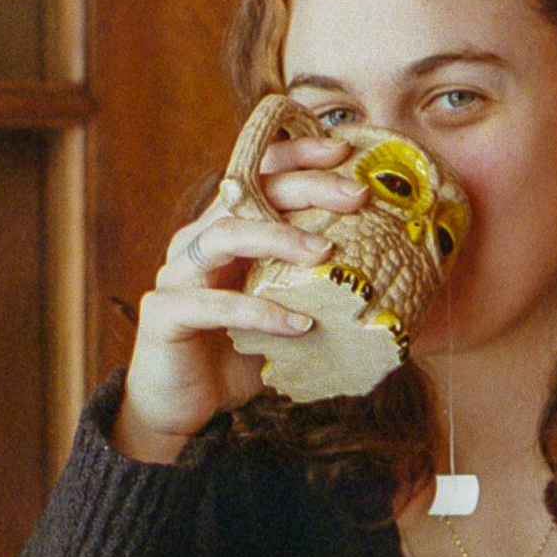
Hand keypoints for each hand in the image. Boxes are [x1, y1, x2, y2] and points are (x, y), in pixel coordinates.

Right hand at [113, 135, 368, 462]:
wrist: (183, 405)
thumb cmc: (239, 353)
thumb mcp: (286, 310)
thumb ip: (317, 286)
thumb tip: (390, 273)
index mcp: (226, 229)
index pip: (259, 173)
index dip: (298, 154)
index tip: (345, 151)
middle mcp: (198, 241)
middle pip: (248, 192)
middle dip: (305, 187)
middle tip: (355, 197)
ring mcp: (177, 273)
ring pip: (224, 235)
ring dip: (279, 238)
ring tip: (326, 253)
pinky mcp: (165, 312)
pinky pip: (213, 305)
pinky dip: (260, 312)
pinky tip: (301, 325)